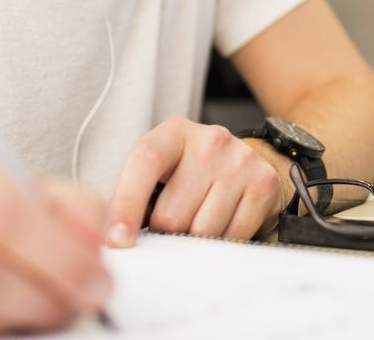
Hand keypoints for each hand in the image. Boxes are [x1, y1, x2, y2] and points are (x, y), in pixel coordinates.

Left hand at [105, 117, 288, 246]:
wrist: (247, 163)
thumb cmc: (192, 172)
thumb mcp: (161, 171)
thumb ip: (134, 196)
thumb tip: (110, 235)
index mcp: (174, 132)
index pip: (145, 162)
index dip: (126, 204)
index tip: (118, 239)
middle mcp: (210, 140)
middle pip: (172, 213)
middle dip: (166, 230)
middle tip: (173, 222)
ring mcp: (240, 161)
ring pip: (202, 230)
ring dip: (195, 238)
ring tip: (198, 218)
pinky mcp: (263, 184)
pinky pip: (232, 236)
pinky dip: (222, 240)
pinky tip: (222, 221)